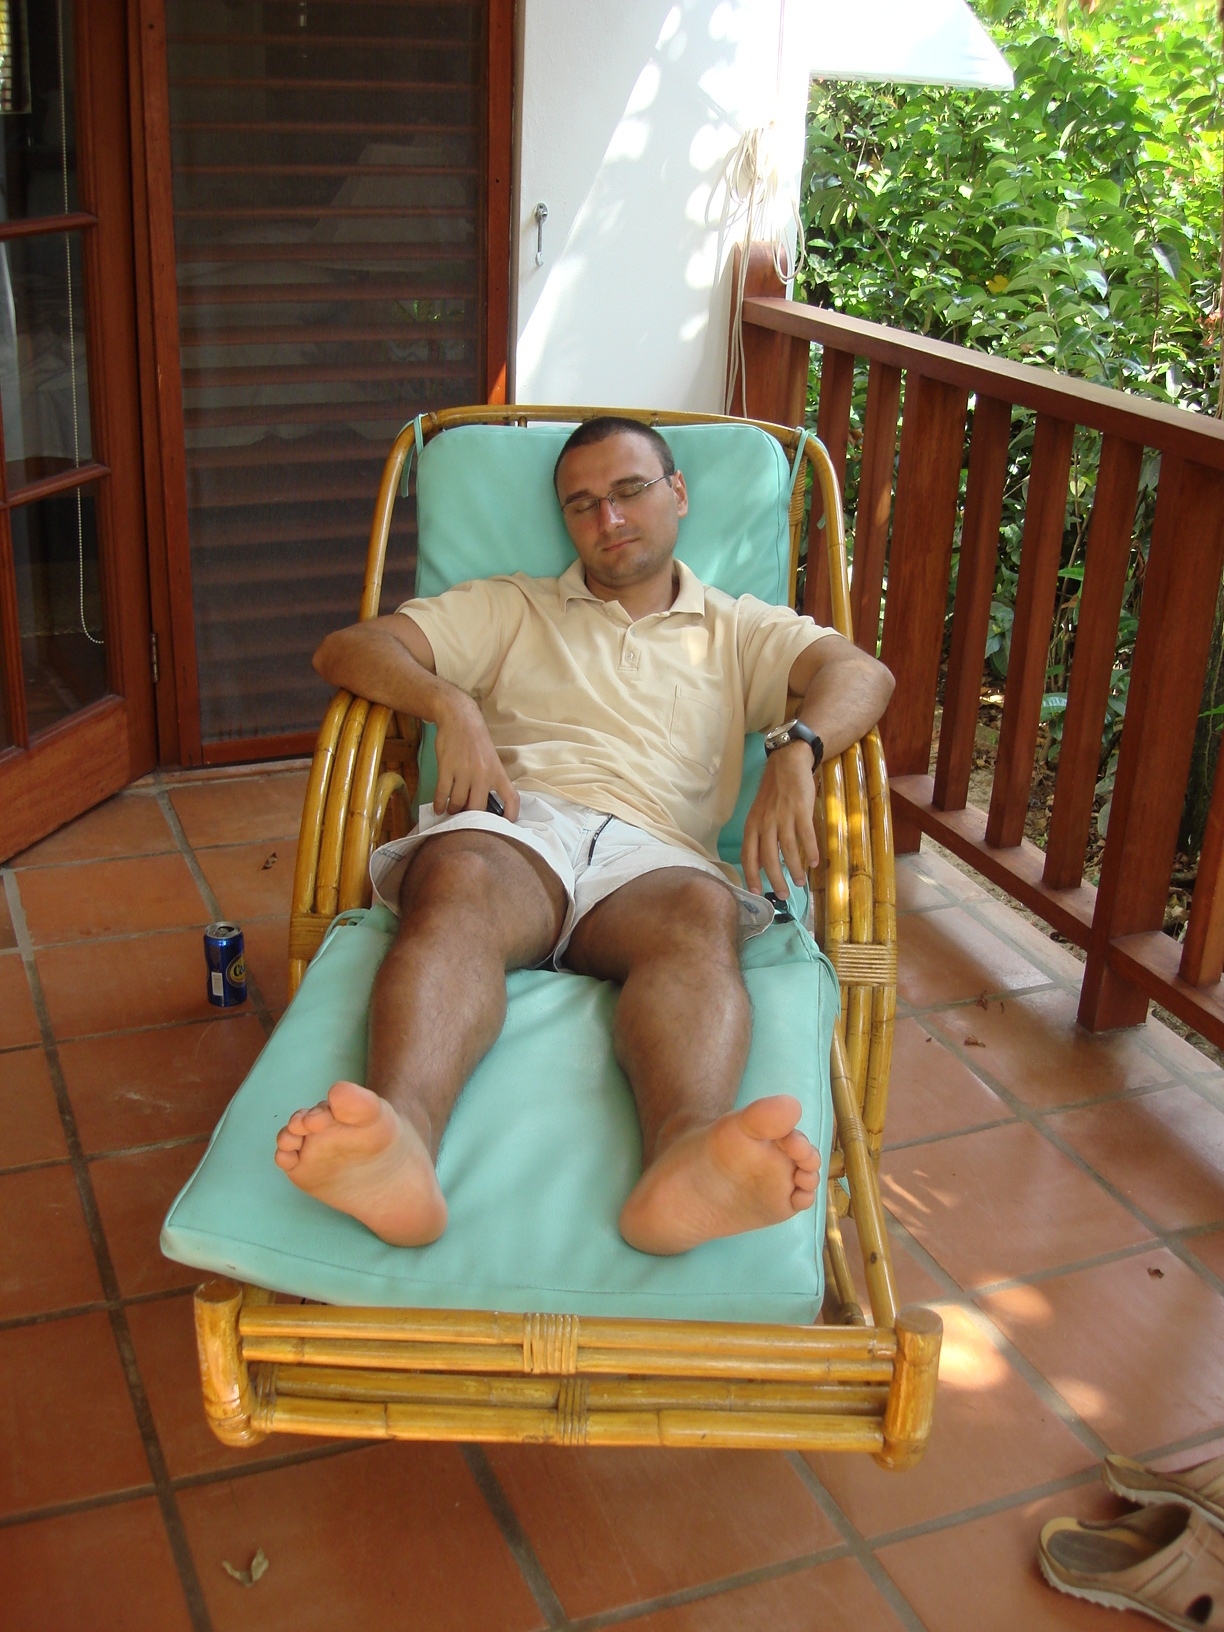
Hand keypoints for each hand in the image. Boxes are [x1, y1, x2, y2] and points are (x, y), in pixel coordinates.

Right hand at [432, 693, 518, 819]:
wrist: (460, 719)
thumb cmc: (476, 741)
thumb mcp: (491, 759)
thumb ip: (490, 779)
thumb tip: (484, 804)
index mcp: (498, 772)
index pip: (511, 798)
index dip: (511, 815)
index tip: (506, 826)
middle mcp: (483, 774)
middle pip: (478, 808)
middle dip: (471, 818)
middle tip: (466, 820)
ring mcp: (464, 772)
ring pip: (458, 803)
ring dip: (453, 810)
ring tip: (451, 812)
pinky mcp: (446, 768)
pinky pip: (442, 793)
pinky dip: (439, 804)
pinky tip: (437, 808)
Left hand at [741, 741, 819, 897]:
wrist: (787, 763)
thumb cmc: (773, 792)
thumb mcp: (758, 814)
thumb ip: (758, 838)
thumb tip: (759, 865)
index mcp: (752, 825)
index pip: (748, 855)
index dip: (751, 875)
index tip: (756, 892)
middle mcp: (765, 823)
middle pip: (768, 858)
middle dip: (776, 879)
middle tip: (784, 895)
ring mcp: (783, 816)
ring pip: (787, 850)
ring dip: (795, 869)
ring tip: (800, 882)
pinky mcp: (801, 810)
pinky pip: (805, 836)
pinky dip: (810, 851)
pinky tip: (814, 862)